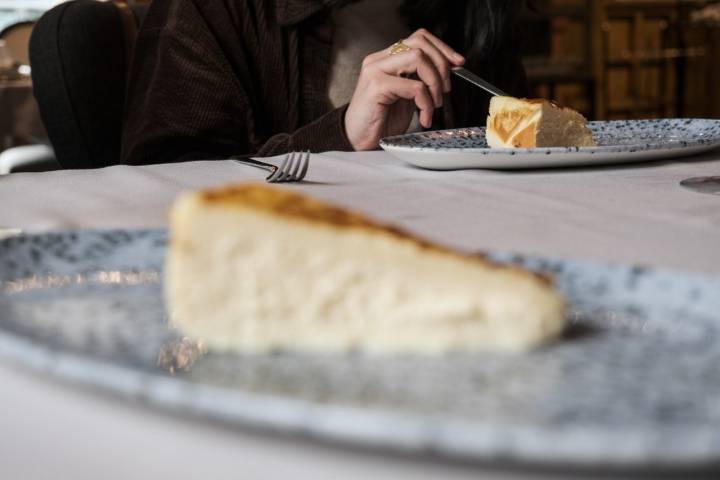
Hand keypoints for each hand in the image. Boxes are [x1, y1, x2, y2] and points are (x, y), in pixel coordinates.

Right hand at [344, 29, 464, 150]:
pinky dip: (426, 103)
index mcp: (386, 59)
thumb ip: (420, 80)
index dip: (442, 48)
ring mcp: (375, 71)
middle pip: (420, 43)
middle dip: (441, 66)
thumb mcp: (406, 97)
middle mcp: (378, 60)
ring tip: (433, 105)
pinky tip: (424, 117)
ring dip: (434, 83)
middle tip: (445, 90)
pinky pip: (414, 86)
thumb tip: (448, 71)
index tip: (458, 63)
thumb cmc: (380, 122)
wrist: (358, 141)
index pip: (419, 38)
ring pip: (418, 58)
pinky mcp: (376, 86)